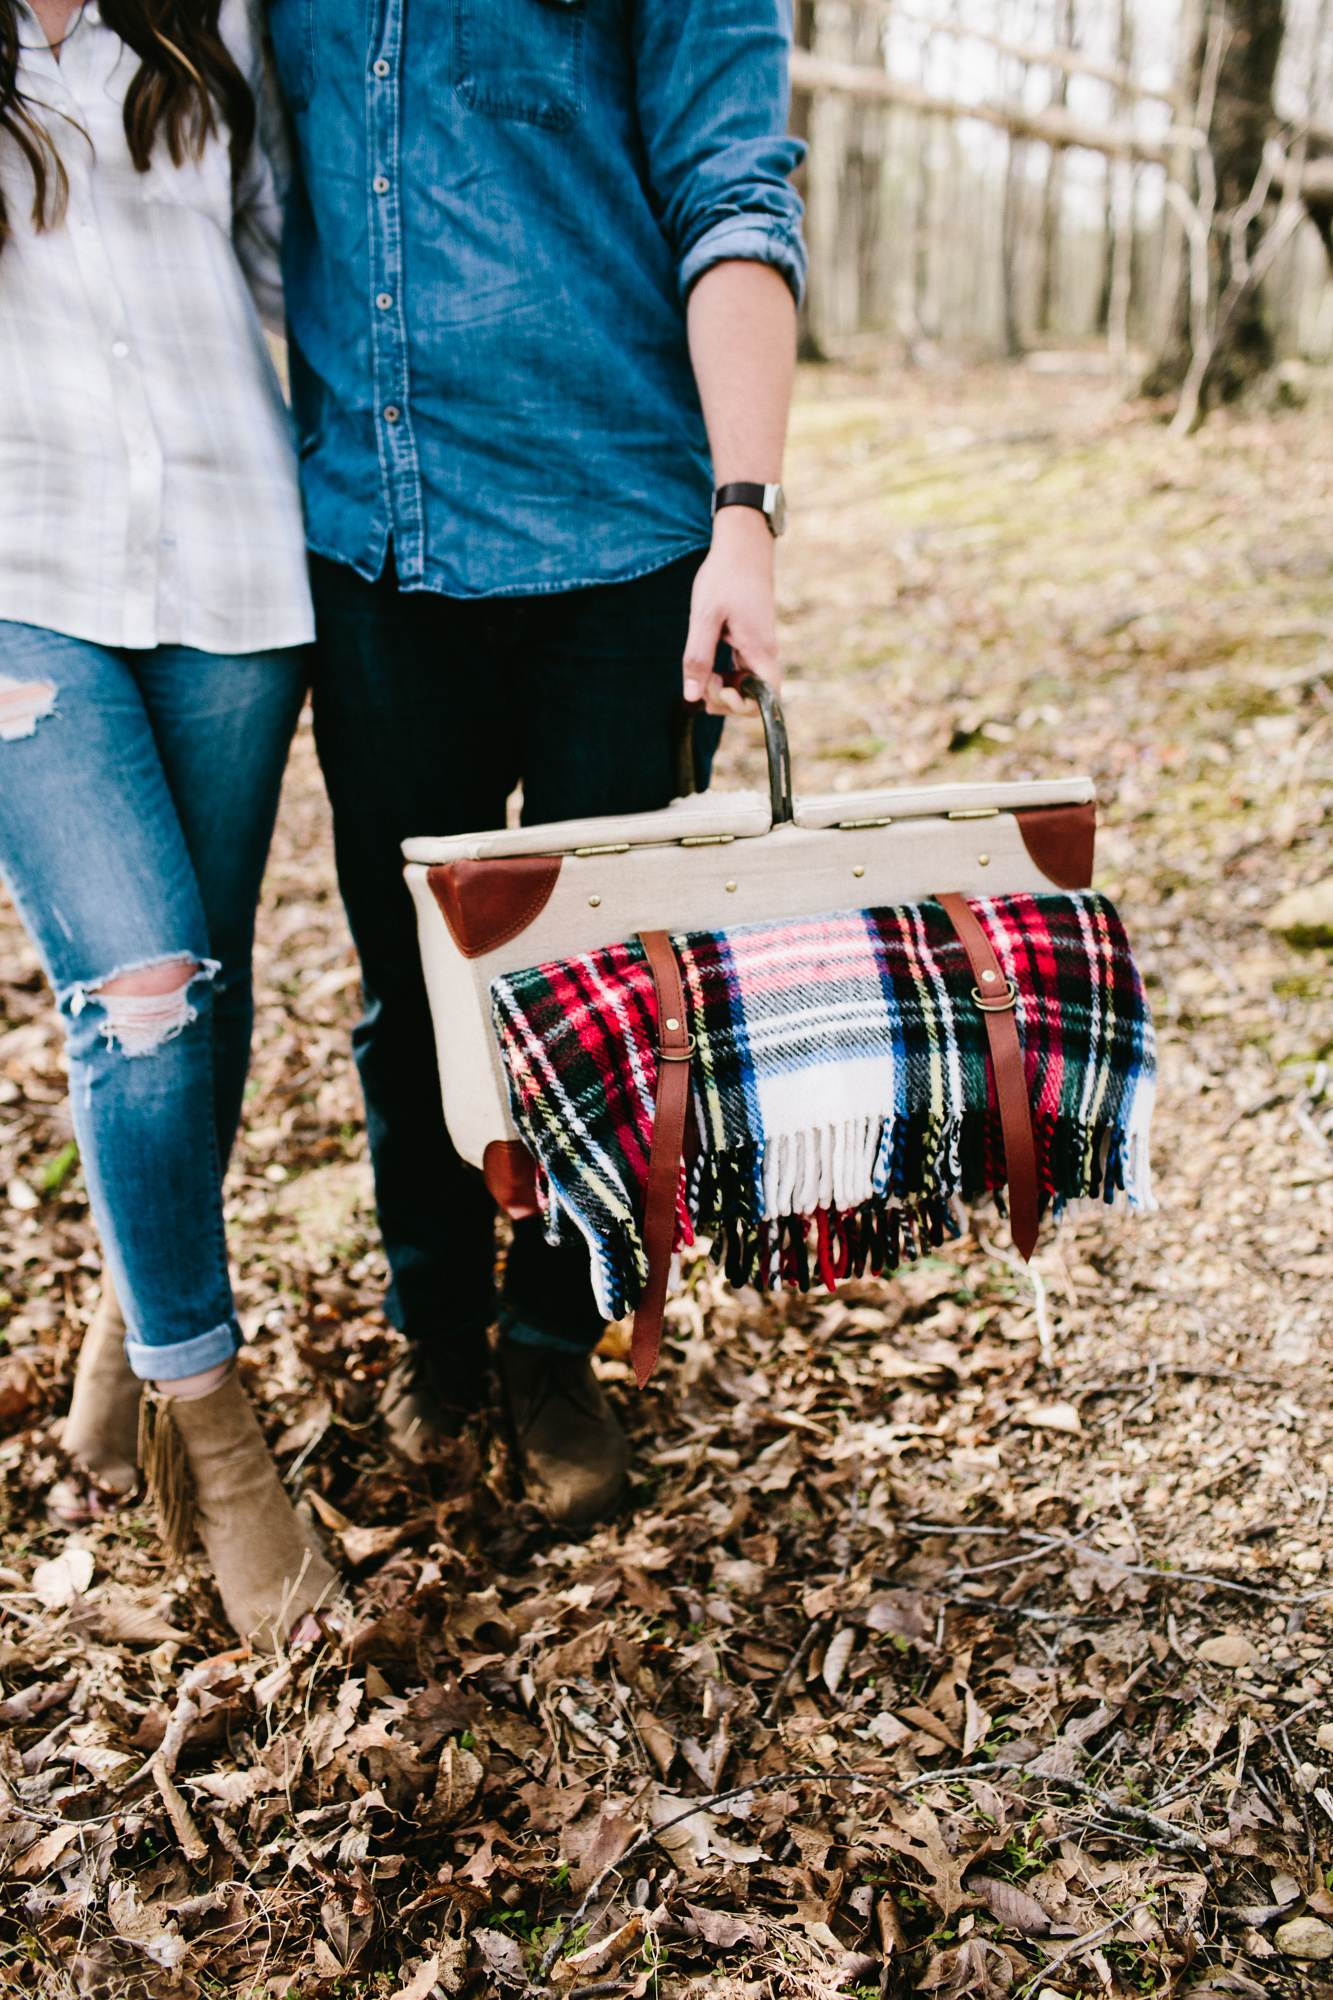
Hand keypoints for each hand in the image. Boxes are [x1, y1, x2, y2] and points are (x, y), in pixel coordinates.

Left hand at [682, 506, 779, 715]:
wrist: (743, 545)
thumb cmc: (724, 576)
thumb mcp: (704, 617)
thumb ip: (698, 658)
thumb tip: (692, 696)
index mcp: (759, 649)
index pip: (768, 699)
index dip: (742, 707)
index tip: (714, 689)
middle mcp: (766, 653)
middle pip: (755, 697)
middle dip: (726, 699)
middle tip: (700, 680)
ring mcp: (761, 648)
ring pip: (748, 686)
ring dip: (724, 688)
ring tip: (701, 673)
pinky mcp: (754, 642)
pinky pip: (744, 671)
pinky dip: (726, 676)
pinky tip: (708, 667)